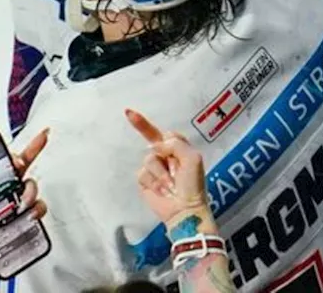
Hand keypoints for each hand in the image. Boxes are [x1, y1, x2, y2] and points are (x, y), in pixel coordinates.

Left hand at [0, 128, 48, 281]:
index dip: (17, 149)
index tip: (34, 138)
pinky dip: (37, 209)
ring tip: (20, 204)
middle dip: (25, 163)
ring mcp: (15, 207)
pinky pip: (38, 209)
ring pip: (31, 188)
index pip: (1, 163)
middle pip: (22, 170)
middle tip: (18, 171)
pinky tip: (28, 215)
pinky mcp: (26, 221)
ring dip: (29, 192)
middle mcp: (3, 194)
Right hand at [126, 109, 211, 229]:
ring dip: (160, 173)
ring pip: (148, 159)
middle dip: (143, 130)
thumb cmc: (193, 185)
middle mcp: (165, 156)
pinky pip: (142, 174)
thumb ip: (176, 144)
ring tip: (171, 185)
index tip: (130, 113)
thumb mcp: (193, 159)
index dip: (150, 125)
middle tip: (129, 115)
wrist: (184, 210)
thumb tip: (156, 146)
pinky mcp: (145, 181)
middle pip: (151, 140)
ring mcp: (154, 169)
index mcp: (178, 149)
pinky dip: (153, 182)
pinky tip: (162, 190)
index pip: (165, 133)